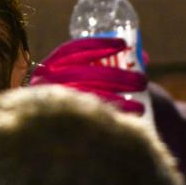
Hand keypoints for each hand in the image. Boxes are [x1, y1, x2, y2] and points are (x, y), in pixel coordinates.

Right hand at [27, 37, 148, 116]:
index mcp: (47, 69)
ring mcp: (48, 104)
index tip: (123, 44)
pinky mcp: (57, 124)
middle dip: (117, 76)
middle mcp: (42, 85)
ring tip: (141, 105)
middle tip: (143, 81)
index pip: (70, 51)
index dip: (96, 44)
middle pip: (83, 74)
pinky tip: (128, 121)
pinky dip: (110, 116)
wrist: (56, 140)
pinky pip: (86, 117)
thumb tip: (141, 58)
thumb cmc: (78, 103)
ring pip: (87, 96)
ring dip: (118, 100)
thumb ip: (108, 69)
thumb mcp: (86, 83)